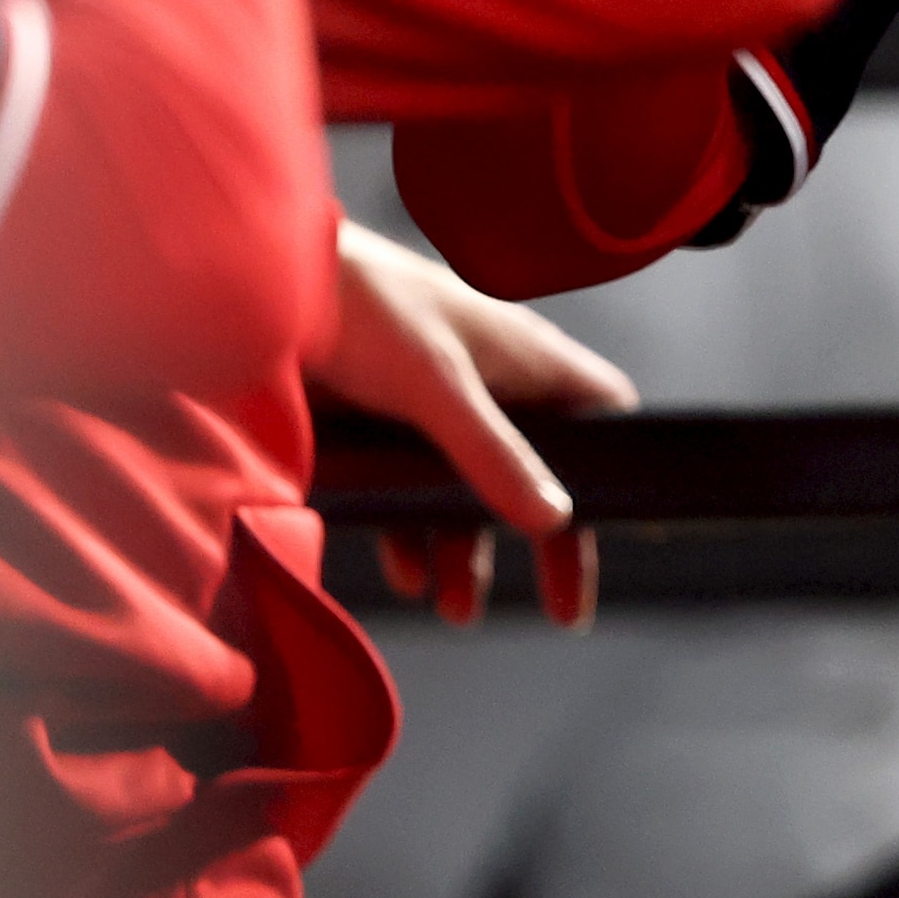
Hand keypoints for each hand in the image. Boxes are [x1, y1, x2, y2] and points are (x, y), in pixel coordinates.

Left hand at [314, 218, 640, 629]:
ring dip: (466, 554)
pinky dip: (413, 537)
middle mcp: (490, 386)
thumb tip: (555, 520)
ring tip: (454, 608)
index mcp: (526, 359)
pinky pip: (411, 497)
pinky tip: (404, 573)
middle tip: (564, 612)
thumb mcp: (436, 383)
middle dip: (549, 544)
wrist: (262, 285)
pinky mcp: (381, 431)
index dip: (624, 467)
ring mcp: (434, 411)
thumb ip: (492, 452)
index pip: (604, 413)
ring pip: (470, 496)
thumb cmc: (365, 305)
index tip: (636, 528)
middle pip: (540, 476)